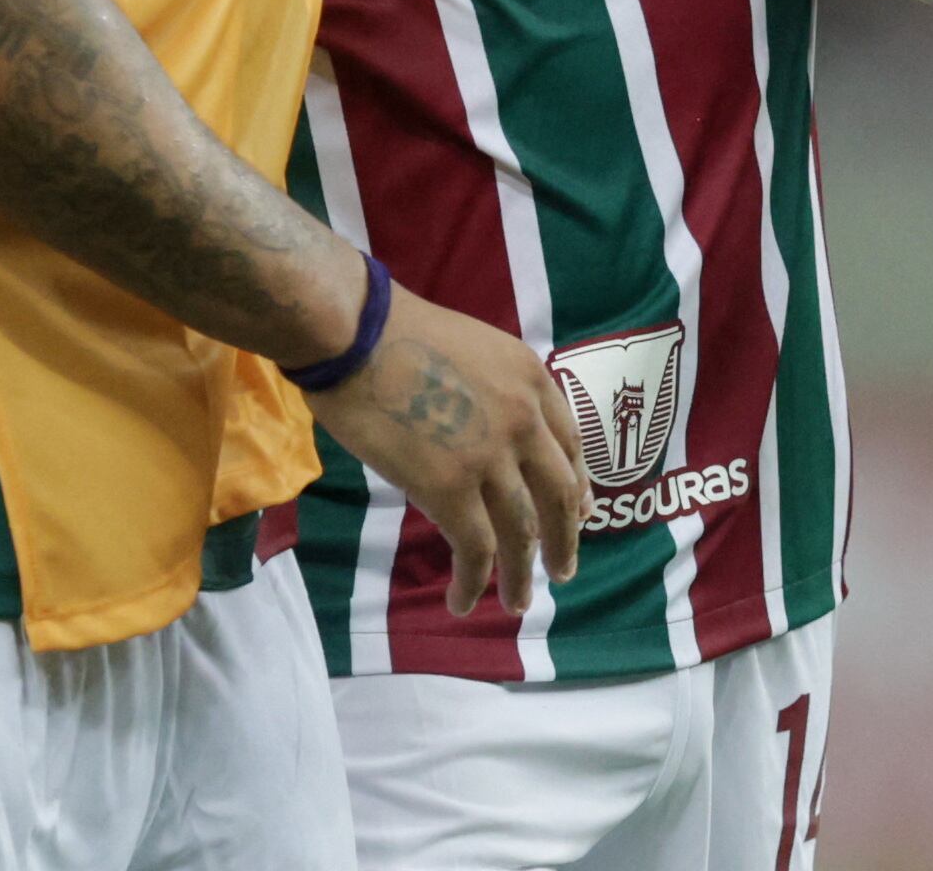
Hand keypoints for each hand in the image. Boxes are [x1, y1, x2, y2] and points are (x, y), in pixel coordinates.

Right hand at [307, 289, 586, 617]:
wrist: (354, 334)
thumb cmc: (393, 330)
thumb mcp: (470, 347)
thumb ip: (492, 390)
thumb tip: (484, 435)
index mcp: (530, 378)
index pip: (569, 442)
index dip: (576, 483)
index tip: (579, 510)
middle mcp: (524, 420)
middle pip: (557, 495)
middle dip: (563, 538)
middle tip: (563, 570)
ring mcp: (491, 458)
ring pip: (522, 532)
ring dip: (522, 574)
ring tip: (519, 602)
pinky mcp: (451, 489)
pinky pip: (475, 550)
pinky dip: (474, 582)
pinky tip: (464, 601)